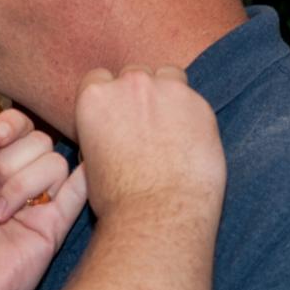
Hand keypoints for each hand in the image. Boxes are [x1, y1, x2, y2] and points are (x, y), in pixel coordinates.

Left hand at [0, 109, 86, 289]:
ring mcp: (37, 204)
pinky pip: (79, 192)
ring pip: (56, 163)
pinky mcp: (54, 228)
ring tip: (2, 214)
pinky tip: (64, 183)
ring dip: (26, 183)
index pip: (13, 126)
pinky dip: (82, 179)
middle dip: (12, 159)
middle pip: (38, 140)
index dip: (8, 124)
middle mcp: (15, 181)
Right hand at [73, 66, 225, 224]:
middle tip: (145, 127)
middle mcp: (129, 84)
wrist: (157, 215)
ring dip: (167, 95)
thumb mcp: (90, 160)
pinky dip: (192, 116)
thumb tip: (108, 130)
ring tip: (169, 130)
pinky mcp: (200, 104)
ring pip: (168, 77)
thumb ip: (98, 131)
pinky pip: (194, 100)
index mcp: (94, 96)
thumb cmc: (118, 199)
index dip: (109, 98)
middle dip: (138, 95)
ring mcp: (167, 90)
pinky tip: (189, 143)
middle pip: (134, 74)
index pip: (99, 78)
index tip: (117, 117)